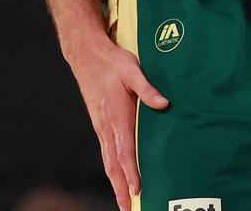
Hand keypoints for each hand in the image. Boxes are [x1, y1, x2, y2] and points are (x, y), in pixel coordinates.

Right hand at [69, 37, 168, 210]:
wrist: (87, 56)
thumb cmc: (112, 62)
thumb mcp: (132, 69)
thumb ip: (147, 88)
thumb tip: (164, 103)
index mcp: (116, 115)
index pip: (124, 150)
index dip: (131, 172)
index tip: (137, 190)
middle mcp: (106, 126)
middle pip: (113, 164)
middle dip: (121, 188)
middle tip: (128, 209)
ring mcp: (101, 126)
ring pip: (108, 162)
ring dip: (115, 183)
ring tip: (123, 202)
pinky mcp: (99, 124)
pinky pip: (105, 152)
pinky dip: (111, 169)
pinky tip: (116, 176)